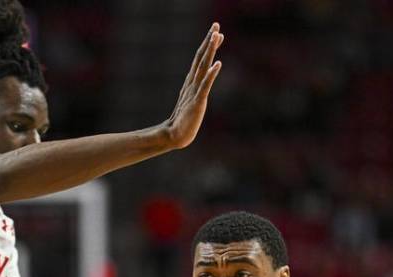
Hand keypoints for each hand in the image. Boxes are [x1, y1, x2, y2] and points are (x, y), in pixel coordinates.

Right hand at [165, 22, 223, 148]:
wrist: (175, 136)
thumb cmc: (184, 120)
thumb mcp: (192, 101)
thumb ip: (196, 90)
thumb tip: (199, 85)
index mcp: (192, 82)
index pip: (200, 59)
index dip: (208, 45)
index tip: (216, 31)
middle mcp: (192, 83)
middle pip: (201, 57)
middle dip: (209, 41)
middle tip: (216, 25)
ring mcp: (194, 91)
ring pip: (203, 67)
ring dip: (210, 51)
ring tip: (217, 36)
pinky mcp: (197, 102)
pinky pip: (205, 86)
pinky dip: (211, 74)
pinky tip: (218, 64)